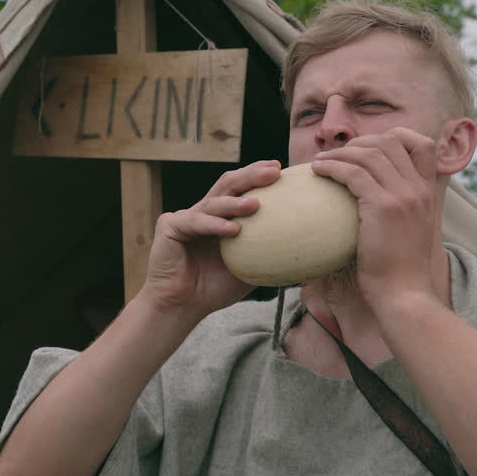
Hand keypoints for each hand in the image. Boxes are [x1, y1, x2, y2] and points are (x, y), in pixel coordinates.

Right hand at [139, 159, 281, 319]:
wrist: (182, 306)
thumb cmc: (214, 289)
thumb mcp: (249, 268)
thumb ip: (268, 255)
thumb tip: (307, 252)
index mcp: (220, 217)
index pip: (241, 189)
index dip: (258, 176)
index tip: (282, 169)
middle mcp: (203, 212)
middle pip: (228, 185)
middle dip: (251, 175)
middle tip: (274, 171)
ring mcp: (185, 217)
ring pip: (213, 202)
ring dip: (235, 203)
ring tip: (256, 204)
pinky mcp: (169, 226)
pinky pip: (195, 222)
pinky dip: (214, 225)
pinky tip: (232, 230)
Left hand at [309, 127, 440, 306]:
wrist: (405, 296)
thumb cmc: (400, 272)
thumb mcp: (411, 233)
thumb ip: (402, 212)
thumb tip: (376, 204)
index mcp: (428, 193)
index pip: (422, 144)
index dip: (394, 137)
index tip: (368, 148)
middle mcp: (419, 189)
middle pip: (391, 142)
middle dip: (360, 142)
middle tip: (337, 154)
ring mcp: (404, 196)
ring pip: (370, 153)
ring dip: (341, 153)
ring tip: (320, 161)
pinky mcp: (383, 207)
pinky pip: (353, 173)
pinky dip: (332, 167)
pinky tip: (318, 171)